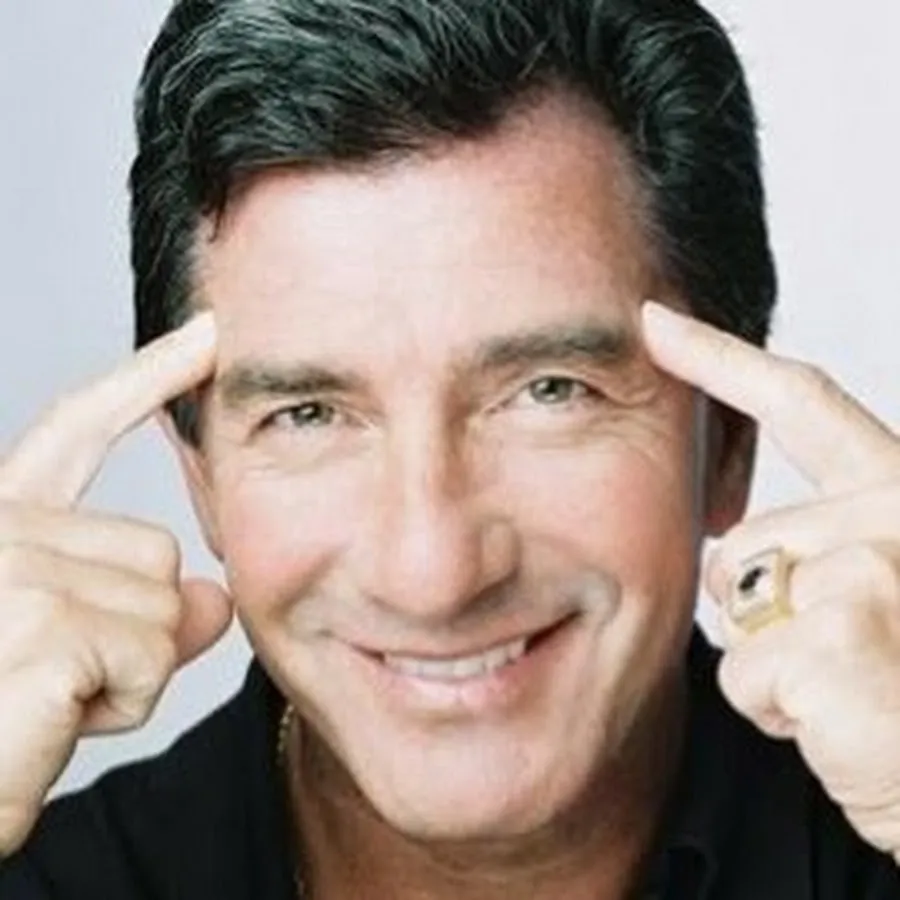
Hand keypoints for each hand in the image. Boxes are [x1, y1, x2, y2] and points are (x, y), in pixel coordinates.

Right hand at [0, 314, 230, 854]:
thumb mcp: (58, 654)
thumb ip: (130, 607)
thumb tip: (213, 599)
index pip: (75, 431)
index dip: (146, 379)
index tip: (205, 336)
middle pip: (153, 555)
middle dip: (130, 631)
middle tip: (47, 682)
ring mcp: (12, 571)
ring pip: (164, 609)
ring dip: (124, 676)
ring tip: (37, 706)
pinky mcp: (47, 624)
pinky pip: (154, 658)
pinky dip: (118, 706)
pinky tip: (42, 726)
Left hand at [642, 301, 899, 860]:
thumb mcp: (875, 599)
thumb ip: (813, 549)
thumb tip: (726, 552)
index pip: (802, 402)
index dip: (721, 358)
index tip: (656, 321)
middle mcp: (894, 517)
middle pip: (738, 545)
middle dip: (760, 611)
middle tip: (849, 659)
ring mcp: (870, 573)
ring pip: (733, 608)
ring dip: (771, 664)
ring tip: (851, 690)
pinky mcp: (836, 638)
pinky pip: (743, 673)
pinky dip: (776, 711)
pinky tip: (839, 724)